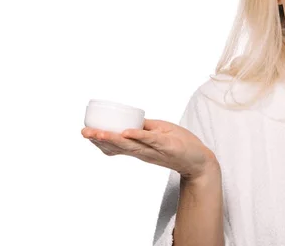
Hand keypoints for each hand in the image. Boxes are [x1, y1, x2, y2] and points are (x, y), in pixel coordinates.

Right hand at [81, 119, 218, 180]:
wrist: (201, 160)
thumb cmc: (180, 145)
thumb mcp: (159, 135)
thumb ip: (145, 131)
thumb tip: (129, 123)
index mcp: (140, 147)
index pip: (116, 145)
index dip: (100, 140)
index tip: (86, 133)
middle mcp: (144, 150)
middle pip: (118, 145)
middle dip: (100, 138)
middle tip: (84, 132)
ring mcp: (154, 149)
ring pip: (130, 144)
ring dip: (113, 138)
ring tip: (98, 133)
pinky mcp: (167, 146)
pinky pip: (151, 140)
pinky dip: (139, 136)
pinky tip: (127, 132)